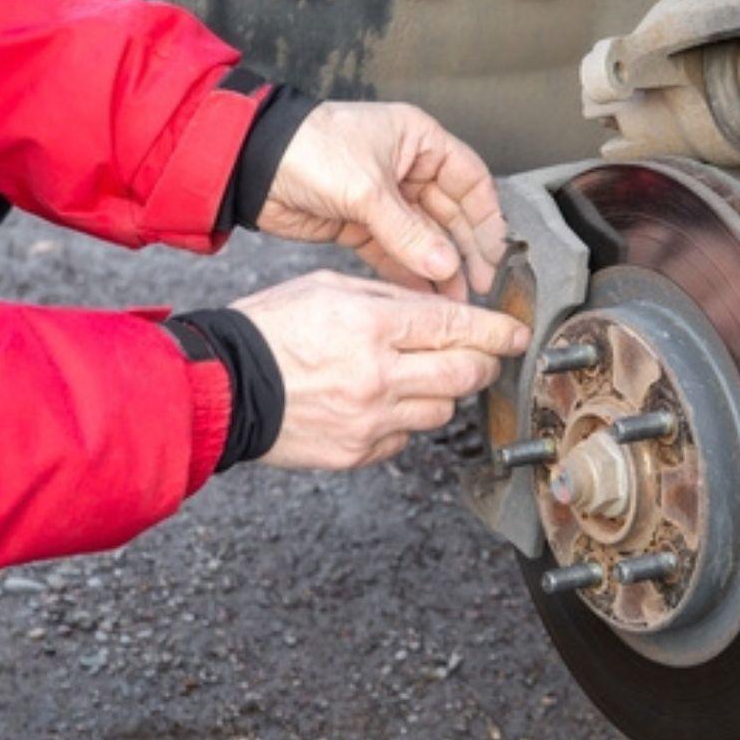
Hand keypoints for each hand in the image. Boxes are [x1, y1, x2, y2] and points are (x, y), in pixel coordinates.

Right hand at [232, 270, 529, 468]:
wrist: (222, 386)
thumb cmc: (272, 329)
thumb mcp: (332, 288)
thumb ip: (395, 298)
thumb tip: (446, 311)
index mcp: (373, 327)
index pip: (460, 329)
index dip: (499, 332)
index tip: (517, 335)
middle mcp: (379, 376)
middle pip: (466, 375)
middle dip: (482, 363)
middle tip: (480, 355)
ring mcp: (371, 420)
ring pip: (444, 412)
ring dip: (443, 393)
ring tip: (415, 376)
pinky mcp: (360, 451)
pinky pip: (408, 438)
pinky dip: (406, 421)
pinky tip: (382, 402)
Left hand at [257, 101, 506, 298]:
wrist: (251, 163)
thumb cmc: (307, 148)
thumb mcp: (366, 188)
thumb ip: (408, 232)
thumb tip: (445, 265)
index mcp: (419, 141)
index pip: (471, 181)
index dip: (486, 218)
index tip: (494, 254)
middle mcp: (408, 168)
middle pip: (451, 214)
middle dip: (464, 250)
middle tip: (477, 284)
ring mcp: (386, 199)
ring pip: (425, 238)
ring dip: (439, 267)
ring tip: (454, 298)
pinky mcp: (362, 224)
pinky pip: (396, 252)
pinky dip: (410, 273)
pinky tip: (425, 294)